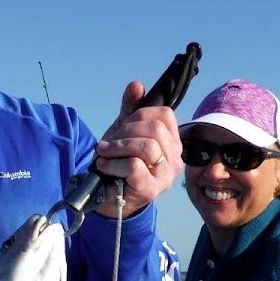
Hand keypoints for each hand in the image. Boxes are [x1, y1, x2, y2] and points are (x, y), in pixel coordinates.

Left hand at [94, 81, 182, 218]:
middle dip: (126, 131)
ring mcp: (165, 176)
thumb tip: (137, 85)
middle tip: (109, 142)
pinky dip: (114, 163)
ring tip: (104, 153)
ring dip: (118, 147)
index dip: (139, 115)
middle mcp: (175, 159)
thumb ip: (131, 109)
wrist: (105, 195)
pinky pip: (135, 166)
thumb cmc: (119, 161)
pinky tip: (104, 166)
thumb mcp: (123, 131)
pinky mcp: (151, 190)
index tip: (123, 127)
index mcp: (172, 142)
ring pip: (147, 147)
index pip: (164, 114)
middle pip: (155, 129)